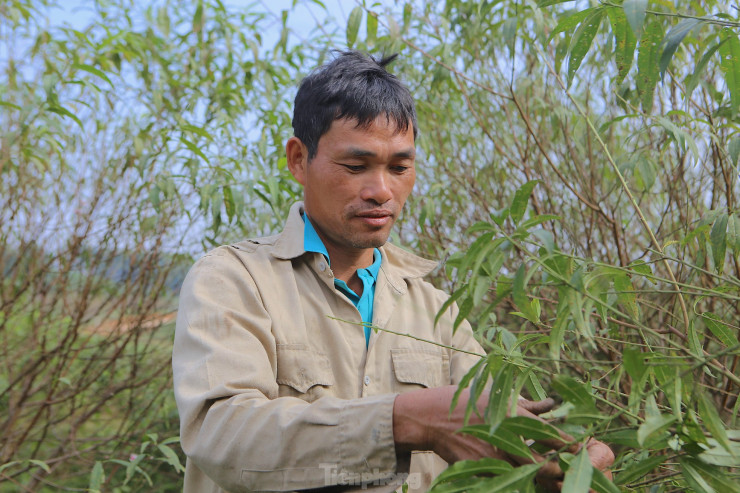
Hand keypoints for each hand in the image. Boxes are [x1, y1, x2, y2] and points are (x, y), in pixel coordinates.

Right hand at [392, 386, 613, 489]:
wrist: (431, 418)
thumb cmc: (465, 401)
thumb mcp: (497, 395)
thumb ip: (528, 403)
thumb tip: (553, 404)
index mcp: (514, 416)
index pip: (553, 435)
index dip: (571, 445)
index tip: (581, 449)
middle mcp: (508, 439)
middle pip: (546, 465)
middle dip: (563, 471)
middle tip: (574, 473)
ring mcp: (495, 457)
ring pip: (530, 478)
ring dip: (544, 480)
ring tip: (556, 480)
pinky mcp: (483, 469)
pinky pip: (509, 481)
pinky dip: (520, 483)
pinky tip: (527, 481)